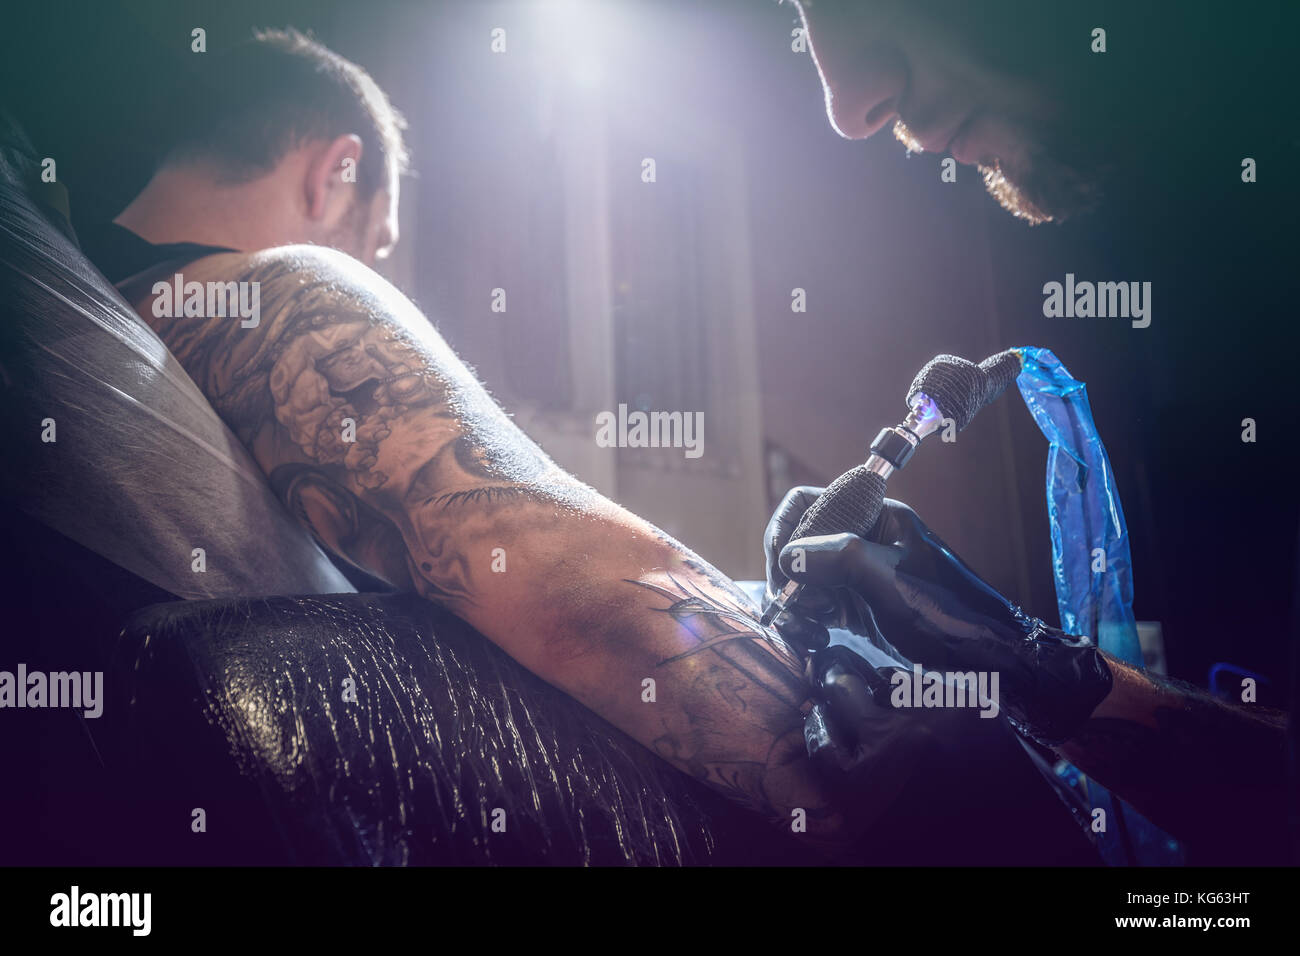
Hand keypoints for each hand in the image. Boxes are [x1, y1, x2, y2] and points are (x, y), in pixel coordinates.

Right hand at [773, 493, 1112, 745]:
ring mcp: (858, 575)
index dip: (785, 530)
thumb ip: (836, 558)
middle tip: (789, 605)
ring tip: (805, 627)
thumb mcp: (889, 580)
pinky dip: (805, 620)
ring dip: (794, 601)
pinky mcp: (857, 607)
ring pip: (803, 577)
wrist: (984, 659)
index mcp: (875, 517)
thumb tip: (788, 556)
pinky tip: (814, 637)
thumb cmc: (947, 614)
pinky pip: (815, 605)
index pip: (809, 503)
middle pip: (798, 542)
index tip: (781, 566)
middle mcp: (862, 540)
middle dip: (787, 573)